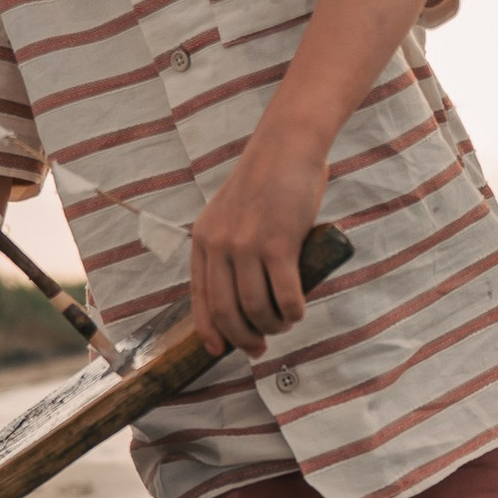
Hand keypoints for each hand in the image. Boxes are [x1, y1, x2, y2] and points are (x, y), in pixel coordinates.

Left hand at [189, 131, 328, 354]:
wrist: (287, 146)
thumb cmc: (267, 182)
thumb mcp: (233, 215)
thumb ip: (232, 249)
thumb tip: (245, 297)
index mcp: (203, 240)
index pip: (199, 298)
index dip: (209, 331)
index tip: (220, 350)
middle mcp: (218, 245)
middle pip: (226, 312)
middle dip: (243, 338)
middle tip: (260, 347)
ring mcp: (246, 246)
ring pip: (255, 309)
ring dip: (273, 326)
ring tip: (285, 324)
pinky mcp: (277, 244)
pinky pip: (284, 296)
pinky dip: (292, 312)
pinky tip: (298, 311)